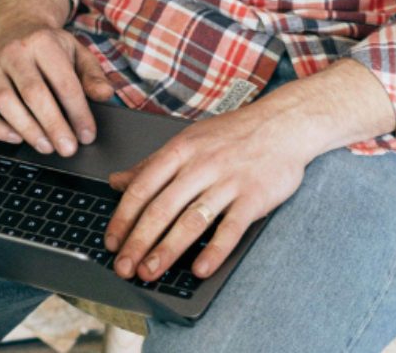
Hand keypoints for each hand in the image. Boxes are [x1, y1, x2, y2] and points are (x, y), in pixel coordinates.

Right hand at [0, 0, 113, 156]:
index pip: (63, 82)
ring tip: (47, 147)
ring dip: (27, 129)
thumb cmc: (50, 47)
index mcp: (43, 41)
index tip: (87, 135)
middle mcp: (13, 51)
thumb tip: (105, 94)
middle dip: (53, 125)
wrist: (15, 27)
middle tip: (68, 148)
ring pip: (4, 102)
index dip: (77, 112)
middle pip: (33, 93)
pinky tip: (15, 138)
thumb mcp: (77, 52)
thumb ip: (93, 75)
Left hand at [103, 103, 309, 281]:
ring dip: (167, 250)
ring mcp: (228, 181)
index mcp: (180, 150)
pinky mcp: (254, 197)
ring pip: (191, 220)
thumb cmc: (233, 134)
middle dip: (138, 241)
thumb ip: (152, 164)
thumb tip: (116, 181)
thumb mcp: (187, 141)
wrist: (283, 123)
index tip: (111, 242)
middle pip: (162, 208)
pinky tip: (199, 269)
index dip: (123, 218)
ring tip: (150, 271)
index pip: (143, 188)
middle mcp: (200, 165)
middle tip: (124, 267)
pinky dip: (214, 250)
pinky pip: (231, 228)